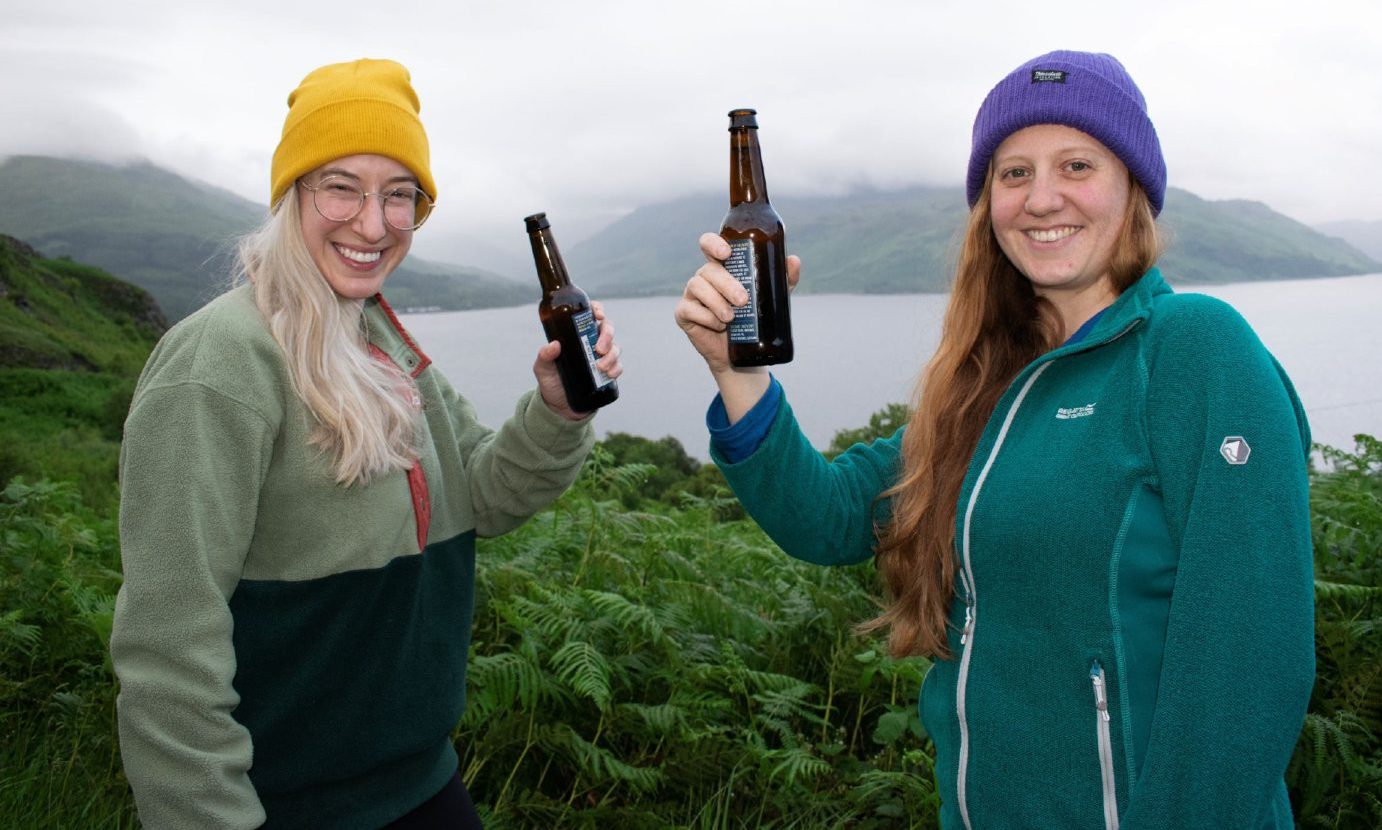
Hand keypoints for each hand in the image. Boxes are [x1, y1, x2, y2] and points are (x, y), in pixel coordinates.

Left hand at [533, 301, 622, 420]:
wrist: (560, 406)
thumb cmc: (551, 381)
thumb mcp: (542, 368)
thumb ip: (544, 356)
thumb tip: (554, 345)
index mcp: (576, 335)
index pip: (590, 315)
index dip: (598, 310)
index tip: (598, 315)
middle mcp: (591, 342)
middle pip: (607, 328)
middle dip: (607, 335)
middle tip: (599, 349)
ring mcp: (601, 357)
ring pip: (615, 347)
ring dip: (612, 355)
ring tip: (600, 367)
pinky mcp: (608, 372)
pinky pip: (618, 366)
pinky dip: (616, 368)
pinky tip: (609, 374)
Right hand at [674, 233, 800, 375]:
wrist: (741, 354)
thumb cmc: (755, 319)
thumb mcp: (772, 298)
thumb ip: (783, 279)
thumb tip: (793, 260)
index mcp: (721, 268)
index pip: (709, 245)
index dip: (713, 243)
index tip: (727, 253)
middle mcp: (704, 277)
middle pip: (708, 269)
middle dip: (726, 284)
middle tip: (743, 301)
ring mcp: (692, 295)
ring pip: (697, 286)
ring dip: (716, 302)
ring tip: (731, 318)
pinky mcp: (684, 314)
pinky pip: (689, 309)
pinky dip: (706, 317)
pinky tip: (719, 326)